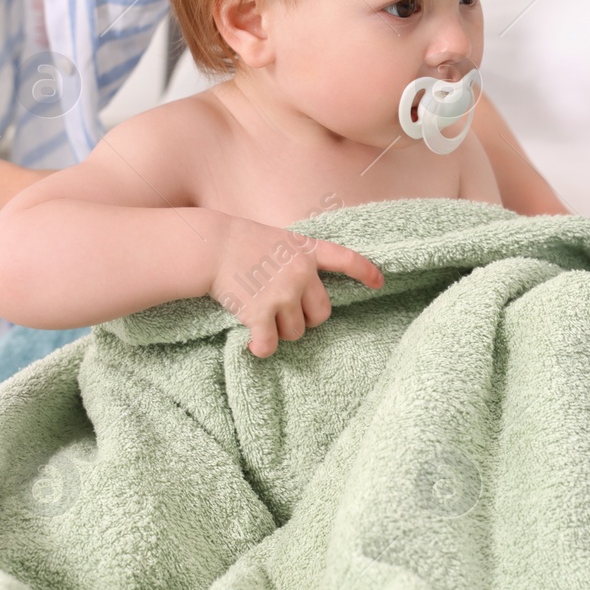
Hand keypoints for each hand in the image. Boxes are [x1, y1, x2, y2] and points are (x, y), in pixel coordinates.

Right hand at [209, 217, 382, 357]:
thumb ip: (296, 259)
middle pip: (321, 314)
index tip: (380, 282)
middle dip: (306, 319)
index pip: (346, 260)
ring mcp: (282, 294)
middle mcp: (301, 274)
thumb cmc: (239, 241)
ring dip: (281, 332)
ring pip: (296, 332)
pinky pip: (270, 345)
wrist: (210, 247)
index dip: (365, 272)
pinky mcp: (260, 313)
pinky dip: (262, 348)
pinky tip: (252, 343)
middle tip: (284, 313)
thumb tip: (303, 292)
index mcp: (307, 251)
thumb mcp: (278, 240)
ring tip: (262, 317)